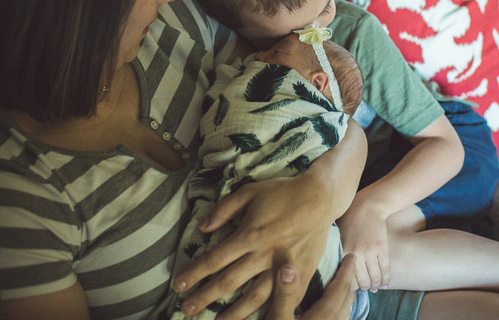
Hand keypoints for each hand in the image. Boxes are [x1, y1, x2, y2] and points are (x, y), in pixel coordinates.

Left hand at [172, 175, 332, 317]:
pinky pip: (282, 297)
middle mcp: (264, 255)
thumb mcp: (250, 191)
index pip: (214, 260)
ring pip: (254, 296)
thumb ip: (224, 209)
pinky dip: (270, 309)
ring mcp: (283, 268)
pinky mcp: (301, 274)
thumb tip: (202, 228)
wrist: (320, 197)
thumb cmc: (283, 192)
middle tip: (187, 310)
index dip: (194, 274)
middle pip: (228, 282)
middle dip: (205, 297)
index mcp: (249, 235)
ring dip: (234, 312)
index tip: (178, 286)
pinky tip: (260, 317)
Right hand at [265, 254, 357, 319]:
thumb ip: (285, 294)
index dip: (346, 271)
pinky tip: (328, 309)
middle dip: (348, 282)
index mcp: (324, 316)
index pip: (340, 289)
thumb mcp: (277, 318)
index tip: (352, 256)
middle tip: (348, 266)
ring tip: (340, 285)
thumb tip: (289, 265)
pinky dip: (338, 309)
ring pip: (344, 312)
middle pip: (346, 300)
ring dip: (343, 296)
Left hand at [336, 200, 390, 290]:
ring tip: (376, 286)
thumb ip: (338, 253)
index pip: (347, 277)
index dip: (351, 286)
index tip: (354, 288)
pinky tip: (386, 282)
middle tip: (367, 288)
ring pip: (375, 277)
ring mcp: (370, 251)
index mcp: (343, 252)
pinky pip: (385, 269)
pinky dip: (386, 278)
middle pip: (362, 280)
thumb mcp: (339, 236)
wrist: (367, 206)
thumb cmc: (350, 220)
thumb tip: (337, 270)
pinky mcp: (381, 248)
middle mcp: (356, 254)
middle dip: (365, 287)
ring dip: (376, 284)